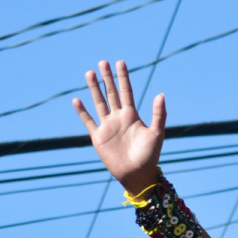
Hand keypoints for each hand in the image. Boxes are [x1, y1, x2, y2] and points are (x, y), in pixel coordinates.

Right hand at [72, 61, 165, 194]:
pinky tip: (77, 100)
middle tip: (102, 62)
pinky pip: (89, 121)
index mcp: (132, 116)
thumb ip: (159, 114)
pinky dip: (82, 111)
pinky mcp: (98, 137)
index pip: (127, 92)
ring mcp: (108, 127)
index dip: (123, 77)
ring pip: (99, 103)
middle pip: (111, 93)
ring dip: (94, 89)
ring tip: (89, 73)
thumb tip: (161, 94)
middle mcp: (118, 118)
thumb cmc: (150, 156)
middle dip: (107, 78)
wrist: (138, 175)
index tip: (120, 62)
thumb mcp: (157, 133)